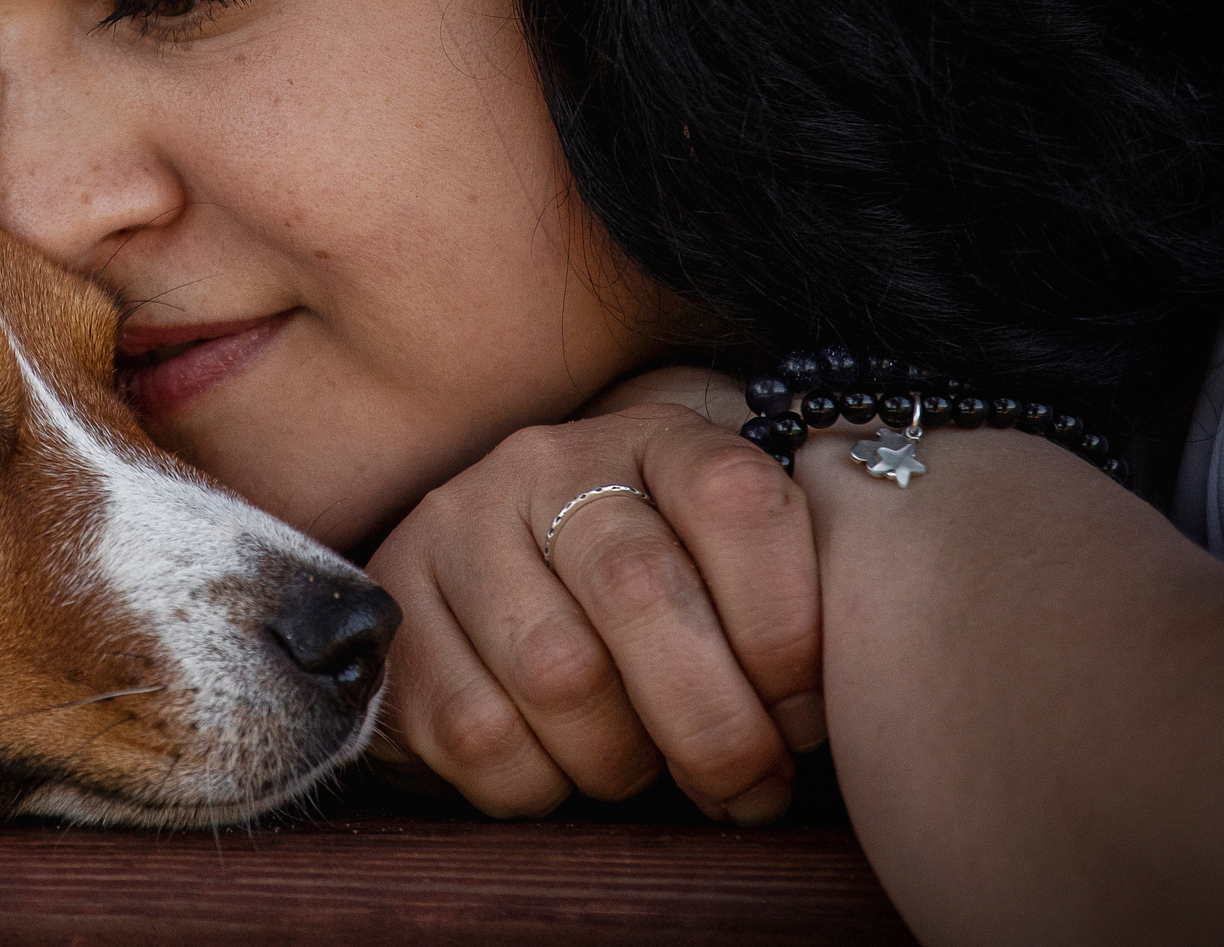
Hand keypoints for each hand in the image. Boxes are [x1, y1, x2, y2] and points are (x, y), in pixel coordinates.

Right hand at [364, 367, 824, 822]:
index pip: (735, 500)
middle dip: (712, 723)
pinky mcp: (392, 608)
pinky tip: (555, 769)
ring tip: (641, 771)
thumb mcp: (724, 570)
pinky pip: (479, 732)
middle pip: (641, 589)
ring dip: (620, 760)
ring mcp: (454, 528)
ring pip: (558, 673)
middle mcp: (543, 463)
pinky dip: (536, 783)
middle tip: (747, 788)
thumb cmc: (649, 601)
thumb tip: (831, 715)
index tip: (803, 714)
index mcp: (651, 437)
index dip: (783, 626)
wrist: (490, 595)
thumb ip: (788, 607)